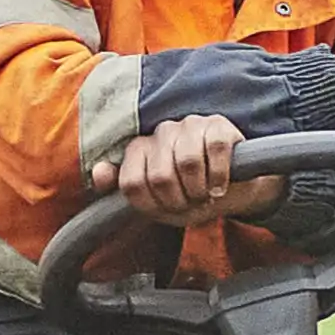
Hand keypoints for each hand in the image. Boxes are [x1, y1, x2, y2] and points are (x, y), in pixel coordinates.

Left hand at [102, 113, 280, 228]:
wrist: (235, 190)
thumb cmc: (191, 195)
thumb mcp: (156, 203)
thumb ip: (124, 189)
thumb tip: (98, 173)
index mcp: (140, 149)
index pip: (132, 183)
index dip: (152, 206)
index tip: (167, 209)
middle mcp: (161, 132)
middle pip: (159, 176)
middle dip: (178, 201)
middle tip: (190, 203)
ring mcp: (190, 125)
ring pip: (187, 162)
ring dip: (200, 190)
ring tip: (205, 194)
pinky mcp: (218, 126)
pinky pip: (214, 151)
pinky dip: (219, 177)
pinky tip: (221, 185)